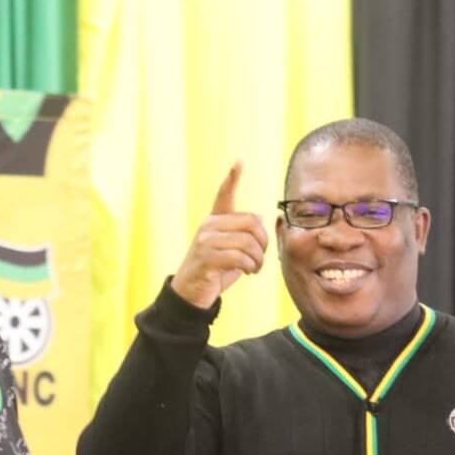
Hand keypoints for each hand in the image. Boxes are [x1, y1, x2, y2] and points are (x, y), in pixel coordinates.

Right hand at [170, 162, 268, 308]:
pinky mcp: (207, 257)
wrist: (191, 293)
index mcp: (214, 221)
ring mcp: (206, 240)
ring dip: (258, 259)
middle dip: (263, 242)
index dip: (232, 178)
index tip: (239, 161)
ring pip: (248, 242)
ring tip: (253, 268)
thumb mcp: (229, 250)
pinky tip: (247, 272)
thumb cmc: (214, 271)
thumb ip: (242, 236)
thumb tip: (261, 226)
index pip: (224, 195)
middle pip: (252, 222)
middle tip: (261, 257)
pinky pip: (240, 257)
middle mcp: (209, 226)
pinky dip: (249, 267)